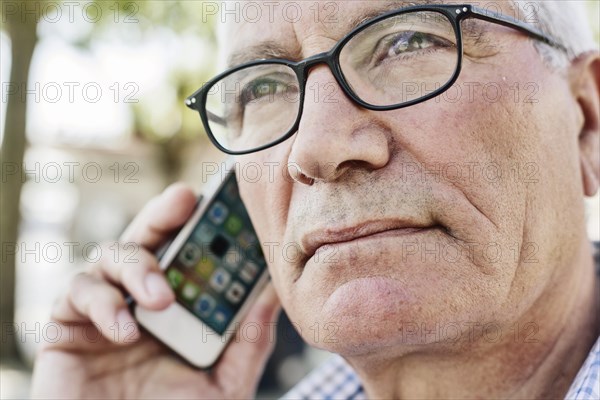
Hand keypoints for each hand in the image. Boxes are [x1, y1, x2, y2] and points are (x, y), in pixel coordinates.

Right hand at [31, 183, 280, 398]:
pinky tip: (123, 332)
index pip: (190, 255)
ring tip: (161, 299)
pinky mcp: (66, 327)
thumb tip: (272, 291)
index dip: (205, 227)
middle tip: (184, 199)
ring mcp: (104, 310)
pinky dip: (101, 303)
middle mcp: (141, 301)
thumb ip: (248, 341)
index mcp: (179, 308)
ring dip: (138, 267)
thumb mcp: (225, 384)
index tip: (227, 204)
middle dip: (165, 214)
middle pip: (149, 238)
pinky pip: (76, 292)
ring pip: (111, 255)